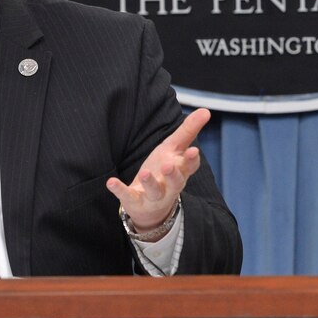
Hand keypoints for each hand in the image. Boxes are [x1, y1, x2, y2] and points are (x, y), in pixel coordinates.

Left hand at [107, 108, 209, 231]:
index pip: (190, 167)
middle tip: (168, 165)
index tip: (193, 150)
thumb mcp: (174, 149)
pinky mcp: (135, 201)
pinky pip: (128, 197)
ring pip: (155, 191)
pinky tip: (111, 182)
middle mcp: (170, 185)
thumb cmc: (165, 171)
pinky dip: (120, 190)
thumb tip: (206, 111)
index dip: (192, 160)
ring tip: (145, 173)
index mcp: (181, 171)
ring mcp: (153, 196)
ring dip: (150, 183)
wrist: (151, 207)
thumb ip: (188, 130)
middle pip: (176, 182)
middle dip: (173, 174)